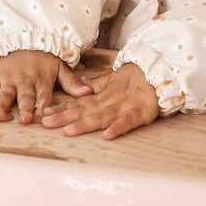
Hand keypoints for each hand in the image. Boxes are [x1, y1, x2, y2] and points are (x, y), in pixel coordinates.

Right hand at [0, 50, 92, 124]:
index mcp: (42, 80)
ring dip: (1, 105)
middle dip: (25, 108)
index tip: (43, 116)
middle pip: (25, 96)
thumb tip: (89, 93)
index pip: (44, 95)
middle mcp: (25, 81)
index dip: (43, 105)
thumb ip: (72, 83)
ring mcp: (9, 79)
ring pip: (5, 94)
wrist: (21, 38)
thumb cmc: (43, 58)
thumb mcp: (59, 67)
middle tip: (24, 120)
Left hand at [40, 62, 159, 139]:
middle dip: (63, 116)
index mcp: (103, 94)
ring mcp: (125, 106)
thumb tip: (81, 87)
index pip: (78, 102)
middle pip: (84, 109)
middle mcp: (110, 100)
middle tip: (45, 122)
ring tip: (68, 131)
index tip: (43, 112)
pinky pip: (128, 121)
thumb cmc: (137, 77)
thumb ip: (97, 86)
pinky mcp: (141, 113)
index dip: (60, 108)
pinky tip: (107, 136)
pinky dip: (118, 128)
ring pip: (101, 116)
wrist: (162, 70)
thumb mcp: (114, 80)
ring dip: (84, 123)